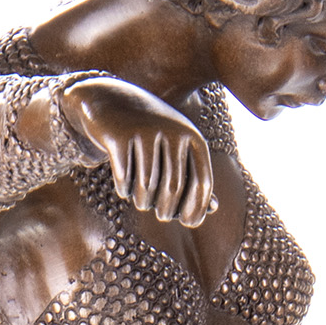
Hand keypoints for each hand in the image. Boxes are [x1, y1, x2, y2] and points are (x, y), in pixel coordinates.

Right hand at [55, 75, 217, 225]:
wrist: (112, 101)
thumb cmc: (152, 136)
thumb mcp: (179, 154)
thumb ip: (196, 180)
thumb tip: (213, 209)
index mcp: (193, 138)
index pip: (203, 184)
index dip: (197, 210)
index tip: (188, 223)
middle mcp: (173, 131)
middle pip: (172, 190)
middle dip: (166, 211)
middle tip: (161, 215)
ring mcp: (146, 131)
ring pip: (146, 187)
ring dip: (142, 202)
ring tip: (141, 200)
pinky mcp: (120, 135)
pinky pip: (123, 179)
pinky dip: (123, 188)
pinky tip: (123, 182)